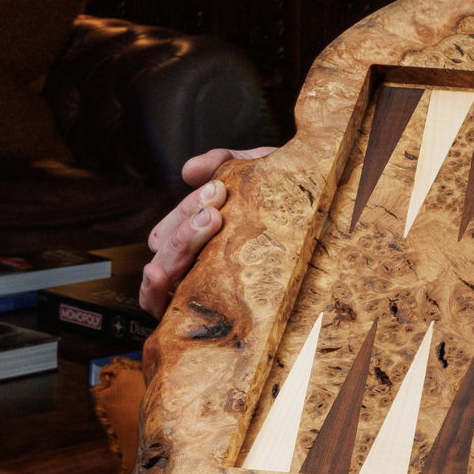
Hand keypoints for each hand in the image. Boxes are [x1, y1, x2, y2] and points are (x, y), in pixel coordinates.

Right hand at [139, 145, 276, 315]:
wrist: (323, 219)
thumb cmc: (284, 205)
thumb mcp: (257, 174)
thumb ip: (223, 163)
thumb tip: (190, 170)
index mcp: (197, 232)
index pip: (175, 223)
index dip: (190, 205)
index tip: (218, 188)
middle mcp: (190, 260)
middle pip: (165, 245)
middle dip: (187, 223)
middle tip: (217, 208)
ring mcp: (192, 285)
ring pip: (164, 269)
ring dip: (180, 245)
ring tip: (209, 224)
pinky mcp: (199, 309)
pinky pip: (160, 307)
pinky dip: (150, 291)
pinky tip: (155, 274)